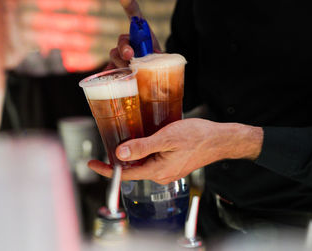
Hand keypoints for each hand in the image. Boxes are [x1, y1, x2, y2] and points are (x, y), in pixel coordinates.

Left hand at [88, 119, 262, 183]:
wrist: (220, 140)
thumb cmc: (196, 136)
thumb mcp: (166, 138)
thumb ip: (142, 147)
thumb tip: (119, 154)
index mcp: (157, 171)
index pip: (125, 174)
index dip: (106, 170)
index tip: (91, 164)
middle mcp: (161, 175)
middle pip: (132, 170)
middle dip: (118, 160)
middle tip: (107, 143)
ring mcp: (167, 172)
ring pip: (142, 165)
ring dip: (131, 155)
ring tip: (124, 138)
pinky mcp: (172, 166)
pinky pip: (152, 162)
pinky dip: (143, 153)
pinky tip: (143, 141)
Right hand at [106, 0, 161, 69]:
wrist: (152, 71)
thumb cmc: (157, 61)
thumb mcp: (161, 56)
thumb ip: (160, 55)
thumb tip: (159, 57)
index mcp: (140, 33)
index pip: (134, 15)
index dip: (130, 6)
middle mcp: (128, 41)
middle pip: (122, 41)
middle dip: (125, 47)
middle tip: (130, 55)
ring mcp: (120, 54)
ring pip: (115, 55)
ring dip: (120, 62)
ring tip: (128, 72)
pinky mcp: (116, 67)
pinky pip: (109, 69)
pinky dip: (109, 72)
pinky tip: (110, 76)